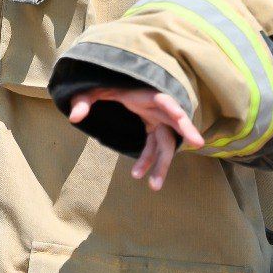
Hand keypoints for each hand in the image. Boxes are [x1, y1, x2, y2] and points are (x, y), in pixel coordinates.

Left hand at [69, 87, 203, 190]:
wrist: (112, 84)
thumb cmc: (105, 84)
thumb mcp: (92, 89)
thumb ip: (83, 100)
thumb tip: (74, 117)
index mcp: (146, 94)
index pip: (164, 100)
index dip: (174, 110)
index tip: (183, 119)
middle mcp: (156, 107)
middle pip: (174, 122)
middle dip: (185, 132)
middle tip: (198, 143)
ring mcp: (156, 118)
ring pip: (165, 142)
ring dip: (161, 163)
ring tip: (154, 187)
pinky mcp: (153, 127)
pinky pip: (154, 147)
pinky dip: (148, 160)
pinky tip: (137, 175)